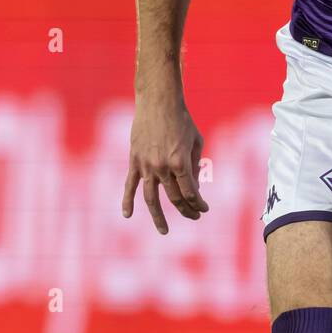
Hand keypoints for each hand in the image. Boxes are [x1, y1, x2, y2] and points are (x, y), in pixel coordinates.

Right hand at [122, 84, 208, 233]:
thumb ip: (195, 165)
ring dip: (158, 217)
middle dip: (186, 210)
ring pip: (151, 198)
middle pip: (174, 197)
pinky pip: (130, 184)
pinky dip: (127, 200)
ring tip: (164, 231)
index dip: (199, 204)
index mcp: (180, 162)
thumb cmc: (182, 119)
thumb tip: (193, 187)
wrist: (158, 101)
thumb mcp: (196, 141)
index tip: (204, 208)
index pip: (190, 192)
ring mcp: (146, 165)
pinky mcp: (134, 160)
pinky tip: (127, 214)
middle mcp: (162, 167)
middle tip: (193, 216)